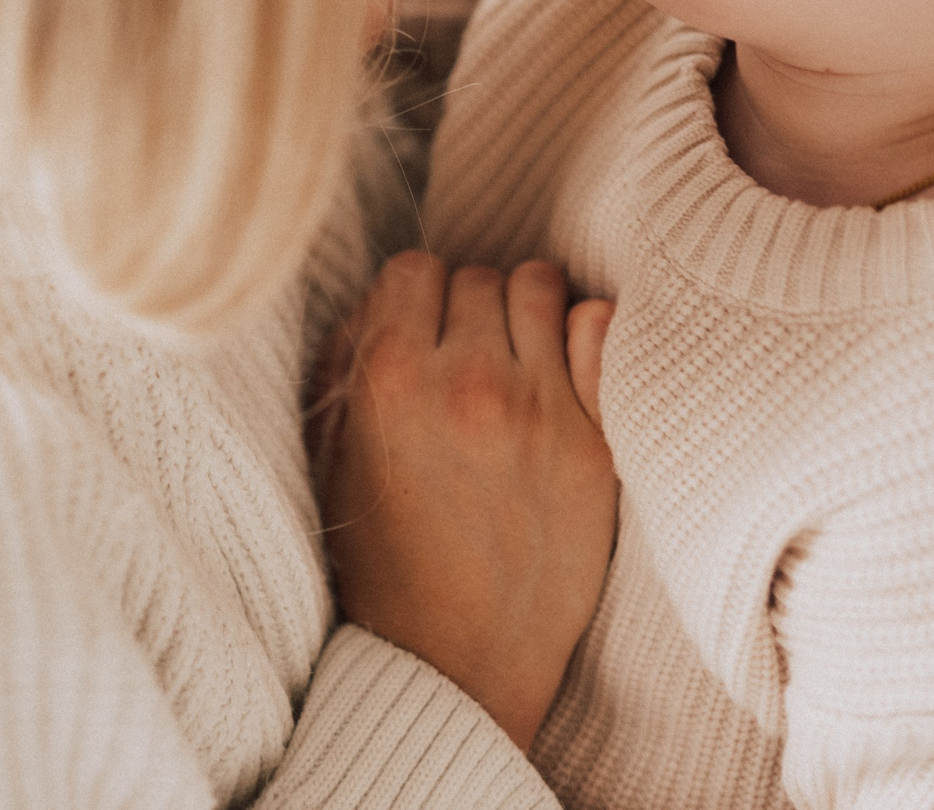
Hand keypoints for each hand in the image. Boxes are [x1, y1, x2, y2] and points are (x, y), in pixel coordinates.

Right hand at [311, 253, 616, 750]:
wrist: (455, 664)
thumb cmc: (384, 562)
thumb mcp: (333, 456)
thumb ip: (348, 362)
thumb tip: (385, 300)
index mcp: (389, 379)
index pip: (413, 268)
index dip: (414, 301)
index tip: (421, 337)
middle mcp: (465, 380)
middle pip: (477, 275)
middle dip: (468, 311)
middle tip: (467, 363)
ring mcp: (538, 407)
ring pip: (539, 285)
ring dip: (524, 315)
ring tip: (516, 364)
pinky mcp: (594, 440)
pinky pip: (600, 325)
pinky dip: (584, 334)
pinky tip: (565, 370)